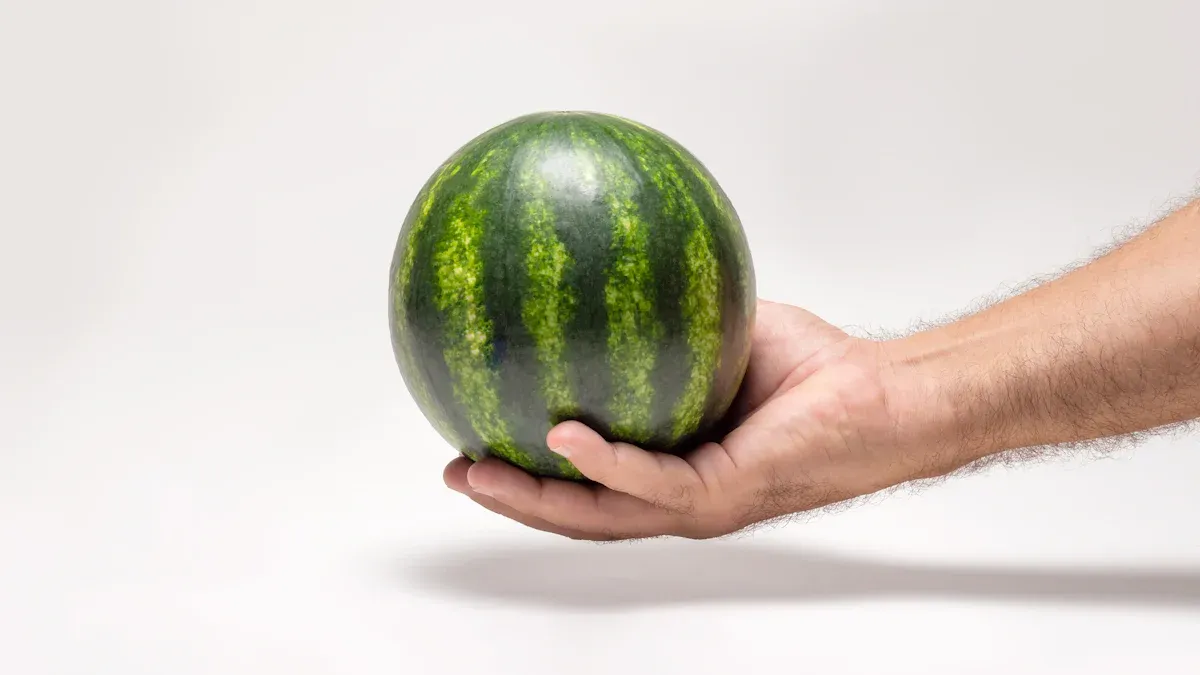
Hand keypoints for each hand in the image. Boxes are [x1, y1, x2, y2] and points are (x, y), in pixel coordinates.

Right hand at [443, 299, 925, 539]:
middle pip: (575, 510)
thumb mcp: (715, 326)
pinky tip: (561, 436)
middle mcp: (673, 493)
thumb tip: (613, 263)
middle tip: (456, 473)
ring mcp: (695, 501)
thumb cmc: (809, 369)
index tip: (475, 443)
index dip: (528, 471)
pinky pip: (650, 481)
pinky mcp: (721, 492)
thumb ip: (663, 314)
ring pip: (597, 514)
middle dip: (511, 496)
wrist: (879, 397)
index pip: (584, 479)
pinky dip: (604, 462)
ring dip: (533, 497)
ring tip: (479, 473)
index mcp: (667, 462)